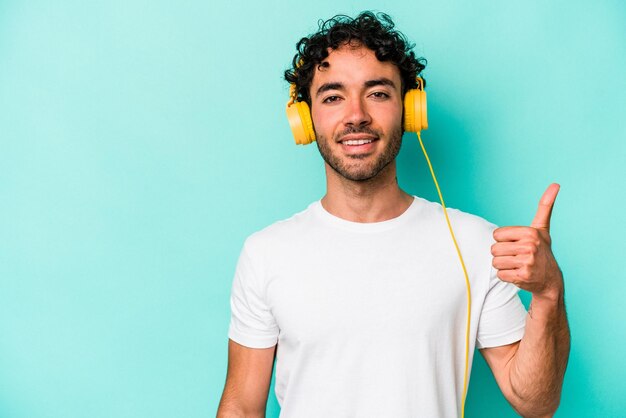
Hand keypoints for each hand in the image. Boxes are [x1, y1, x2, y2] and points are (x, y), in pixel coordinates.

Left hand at [491, 184, 562, 299]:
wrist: (551, 279)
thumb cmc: (542, 251)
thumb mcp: (542, 228)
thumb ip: (545, 207)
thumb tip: (555, 184)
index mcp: (530, 232)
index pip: (497, 235)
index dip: (503, 241)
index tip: (517, 244)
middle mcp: (529, 246)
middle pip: (494, 249)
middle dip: (503, 254)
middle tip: (517, 257)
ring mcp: (527, 262)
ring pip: (495, 262)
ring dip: (504, 266)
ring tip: (517, 265)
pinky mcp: (523, 276)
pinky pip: (500, 274)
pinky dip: (507, 277)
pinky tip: (518, 274)